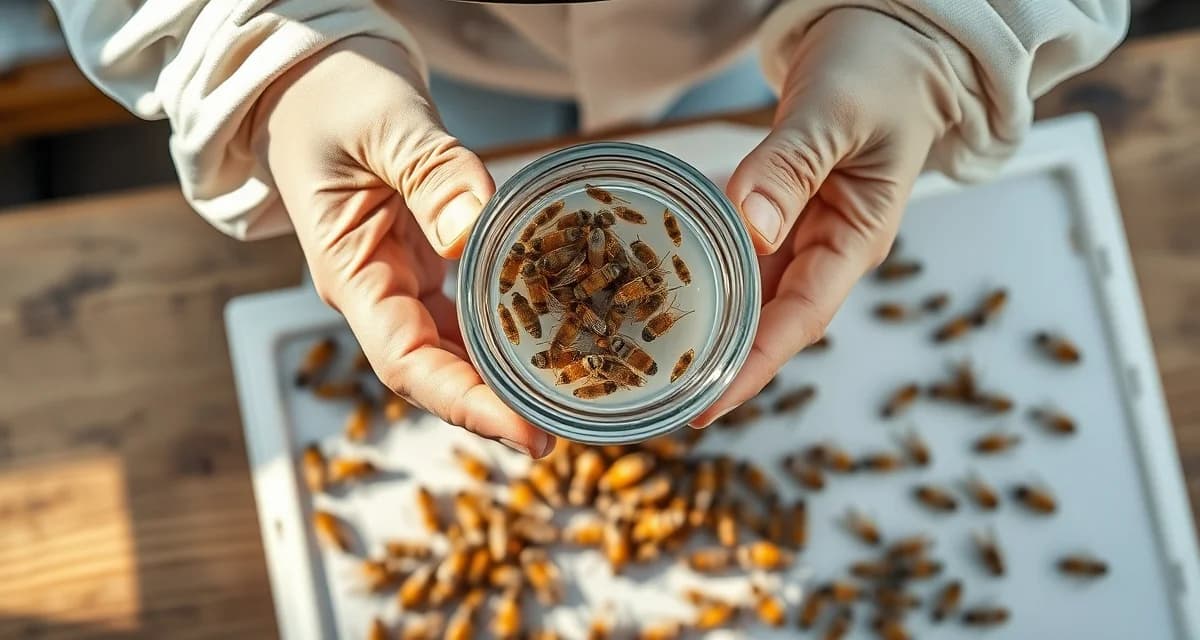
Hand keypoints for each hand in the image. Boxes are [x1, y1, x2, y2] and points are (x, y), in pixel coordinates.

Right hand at [257, 37, 553, 456]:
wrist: (312, 82)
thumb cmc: (333, 96)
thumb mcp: (382, 124)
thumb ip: (430, 172)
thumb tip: (473, 229)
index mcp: (351, 273)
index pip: (406, 362)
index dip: (465, 404)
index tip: (524, 432)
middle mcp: (376, 293)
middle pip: (436, 374)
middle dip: (497, 407)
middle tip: (569, 427)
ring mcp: (401, 284)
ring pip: (455, 353)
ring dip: (506, 380)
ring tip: (570, 398)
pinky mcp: (426, 267)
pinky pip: (469, 316)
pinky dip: (507, 334)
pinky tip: (554, 343)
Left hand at [695, 9, 958, 424]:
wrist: (896, 40)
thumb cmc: (882, 69)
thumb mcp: (835, 113)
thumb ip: (790, 166)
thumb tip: (749, 224)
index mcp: (858, 238)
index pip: (802, 320)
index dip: (754, 366)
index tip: (709, 404)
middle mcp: (830, 247)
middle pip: (771, 322)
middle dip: (722, 363)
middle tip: (662, 396)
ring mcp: (804, 232)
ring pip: (751, 294)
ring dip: (709, 325)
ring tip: (655, 359)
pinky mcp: (781, 212)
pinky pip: (740, 255)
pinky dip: (706, 273)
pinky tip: (663, 289)